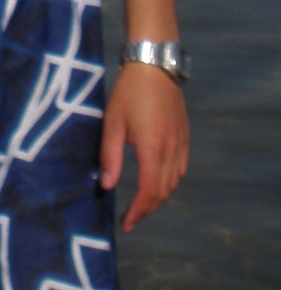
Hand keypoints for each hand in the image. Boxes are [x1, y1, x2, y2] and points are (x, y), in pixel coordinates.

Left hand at [100, 61, 188, 230]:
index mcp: (152, 149)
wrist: (154, 66)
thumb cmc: (129, 92)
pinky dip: (170, 181)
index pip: (149, 192)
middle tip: (132, 218)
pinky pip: (180, 167)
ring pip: (174, 182)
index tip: (127, 223)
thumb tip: (106, 186)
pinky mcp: (184, 135)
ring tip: (142, 203)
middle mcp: (171, 150)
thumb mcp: (112, 122)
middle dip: (148, 208)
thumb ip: (110, 156)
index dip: (138, 211)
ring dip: (160, 197)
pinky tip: (159, 181)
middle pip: (163, 191)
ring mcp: (181, 143)